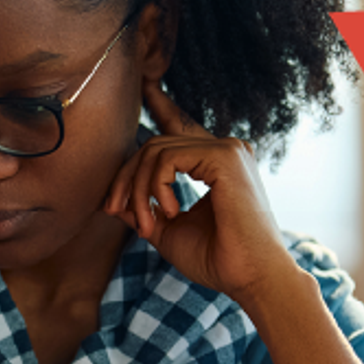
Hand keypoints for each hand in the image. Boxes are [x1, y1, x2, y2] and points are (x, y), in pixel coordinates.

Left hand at [101, 79, 299, 308]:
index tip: (145, 86)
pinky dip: (155, 186)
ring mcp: (228, 150)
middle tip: (116, 210)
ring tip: (146, 224)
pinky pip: (168, 157)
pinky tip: (167, 212)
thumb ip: (143, 211)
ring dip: (139, 189)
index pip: (180, 127)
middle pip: (153, 144)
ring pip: (155, 150)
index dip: (161, 105)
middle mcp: (224, 150)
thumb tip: (114, 201)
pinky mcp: (225, 157)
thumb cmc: (217, 259)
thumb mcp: (168, 231)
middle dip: (126, 178)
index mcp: (214, 163)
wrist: (250, 278)